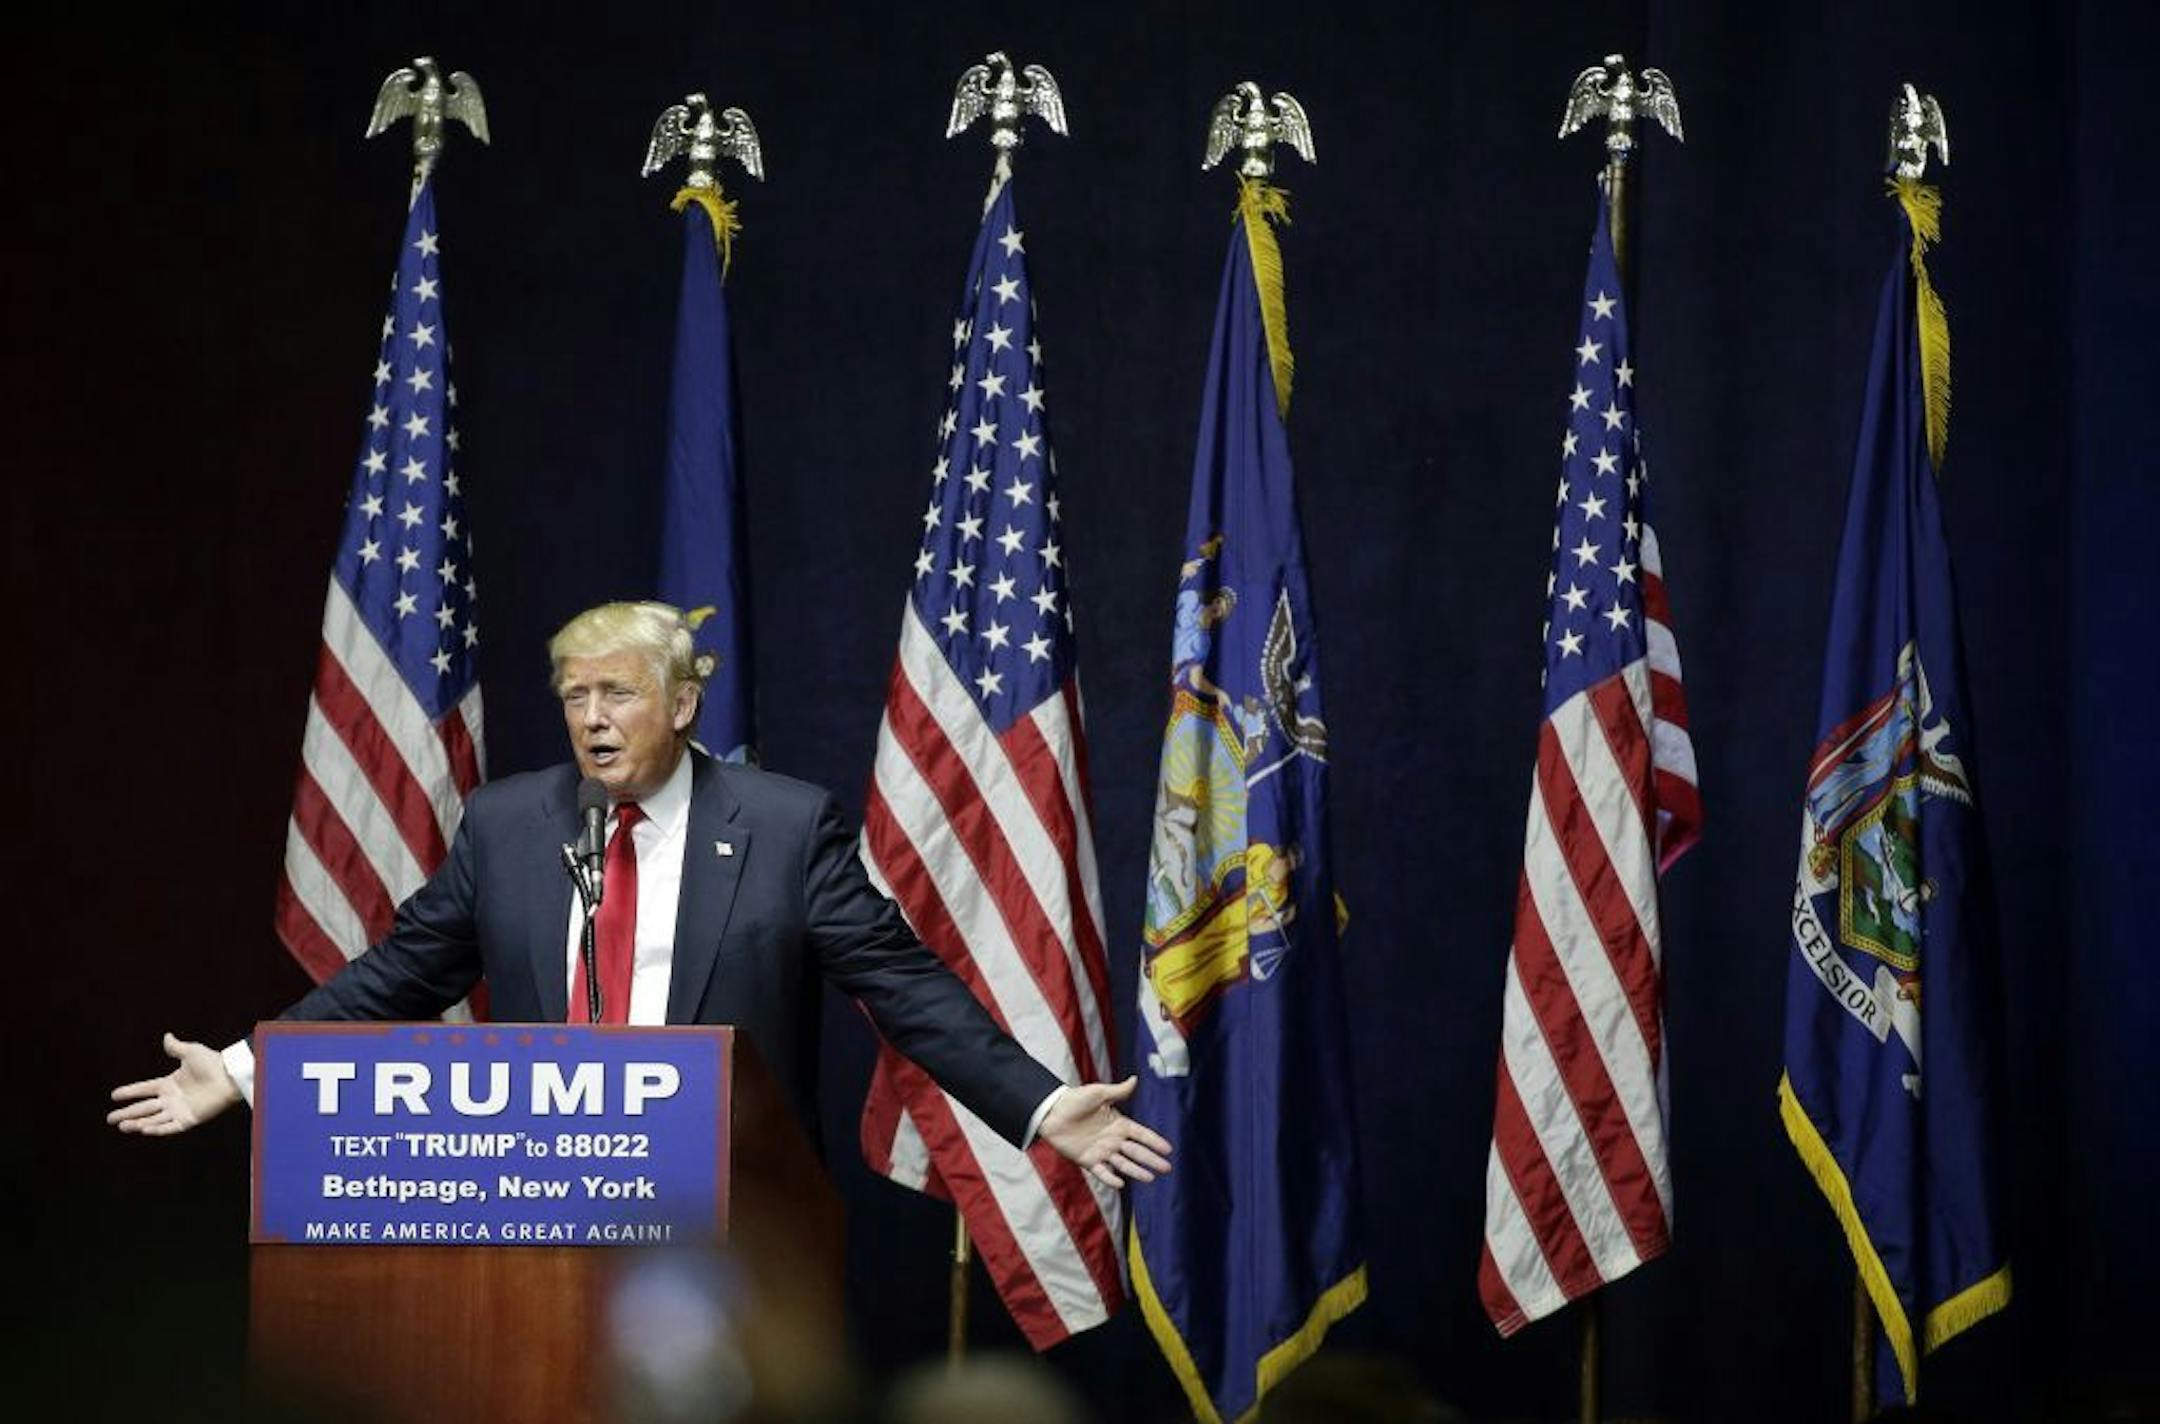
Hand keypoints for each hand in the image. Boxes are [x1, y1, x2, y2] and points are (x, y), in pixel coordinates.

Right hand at [108, 1033, 241, 1135]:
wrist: (230, 1076)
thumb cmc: (213, 1063)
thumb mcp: (191, 1052)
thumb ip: (176, 1047)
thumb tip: (167, 1036)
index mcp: (169, 1083)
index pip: (144, 1089)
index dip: (129, 1092)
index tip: (114, 1095)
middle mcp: (171, 1099)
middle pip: (144, 1108)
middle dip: (127, 1113)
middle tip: (110, 1119)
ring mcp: (179, 1110)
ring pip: (153, 1119)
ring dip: (137, 1123)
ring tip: (122, 1126)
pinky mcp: (189, 1119)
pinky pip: (170, 1127)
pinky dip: (157, 1129)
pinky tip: (144, 1129)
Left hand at [1037, 1076, 1173, 1188]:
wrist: (1051, 1112)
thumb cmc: (1074, 1100)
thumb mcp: (1098, 1093)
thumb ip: (1118, 1091)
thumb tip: (1135, 1079)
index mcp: (1118, 1124)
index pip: (1141, 1135)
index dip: (1154, 1142)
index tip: (1168, 1149)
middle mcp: (1113, 1140)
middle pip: (1137, 1152)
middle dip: (1152, 1159)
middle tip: (1167, 1168)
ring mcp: (1101, 1152)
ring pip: (1123, 1164)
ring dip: (1137, 1171)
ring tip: (1151, 1178)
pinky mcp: (1088, 1161)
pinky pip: (1102, 1172)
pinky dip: (1111, 1178)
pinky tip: (1121, 1183)